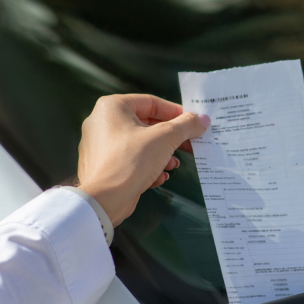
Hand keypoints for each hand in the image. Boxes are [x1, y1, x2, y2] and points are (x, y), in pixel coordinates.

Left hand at [77, 94, 209, 225]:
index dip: (176, 112)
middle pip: (147, 124)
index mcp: (112, 107)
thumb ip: (186, 126)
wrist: (104, 200)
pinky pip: (131, 160)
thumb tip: (202, 120)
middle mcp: (102, 123)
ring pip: (141, 144)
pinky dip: (148, 166)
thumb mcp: (165, 138)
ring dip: (162, 154)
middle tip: (190, 144)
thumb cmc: (130, 161)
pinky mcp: (104, 166)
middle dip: (171, 137)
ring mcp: (101, 146)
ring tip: (173, 164)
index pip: (152, 103)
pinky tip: (159, 177)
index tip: (193, 122)